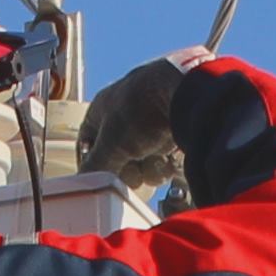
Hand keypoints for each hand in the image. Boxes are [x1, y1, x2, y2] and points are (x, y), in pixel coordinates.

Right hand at [78, 49, 203, 190]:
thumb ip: (95, 166)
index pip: (88, 141)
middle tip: (132, 173)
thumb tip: (86, 181)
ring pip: (144, 161)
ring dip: (149, 169)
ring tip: (156, 161)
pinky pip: (166, 159)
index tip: (97, 180)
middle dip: (126, 170)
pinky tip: (171, 159)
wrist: (189, 93)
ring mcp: (153, 122)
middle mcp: (127, 114)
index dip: (91, 163)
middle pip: (119, 157)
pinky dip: (167, 164)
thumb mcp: (111, 144)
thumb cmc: (142, 109)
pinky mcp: (177, 131)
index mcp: (103, 108)